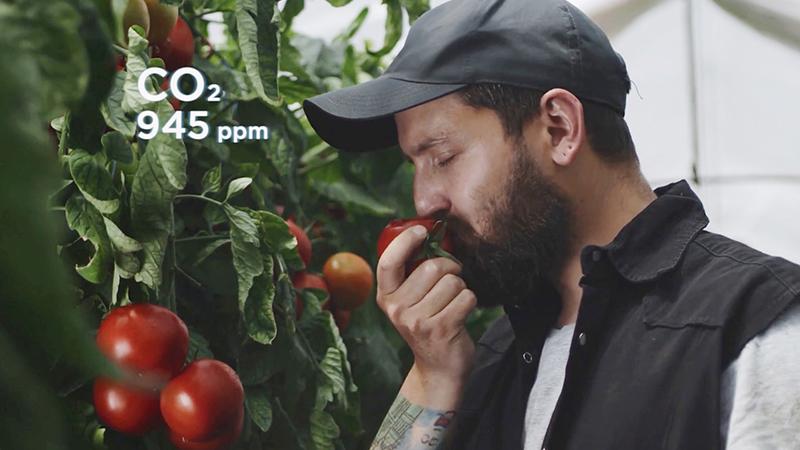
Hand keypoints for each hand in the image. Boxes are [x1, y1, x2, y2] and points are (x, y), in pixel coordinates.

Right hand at [376, 225, 476, 407]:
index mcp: (386, 296)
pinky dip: (470, 301)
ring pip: (453, 281)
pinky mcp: (441, 329)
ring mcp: (417, 321)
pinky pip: (466, 297)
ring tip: (453, 302)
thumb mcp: (409, 301)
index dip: (405, 241)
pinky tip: (461, 313)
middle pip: (432, 267)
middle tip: (450, 280)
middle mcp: (397, 308)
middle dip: (450, 269)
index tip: (421, 231)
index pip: (388, 261)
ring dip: (461, 288)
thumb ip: (411, 273)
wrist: (438, 368)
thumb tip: (429, 233)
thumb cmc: (427, 323)